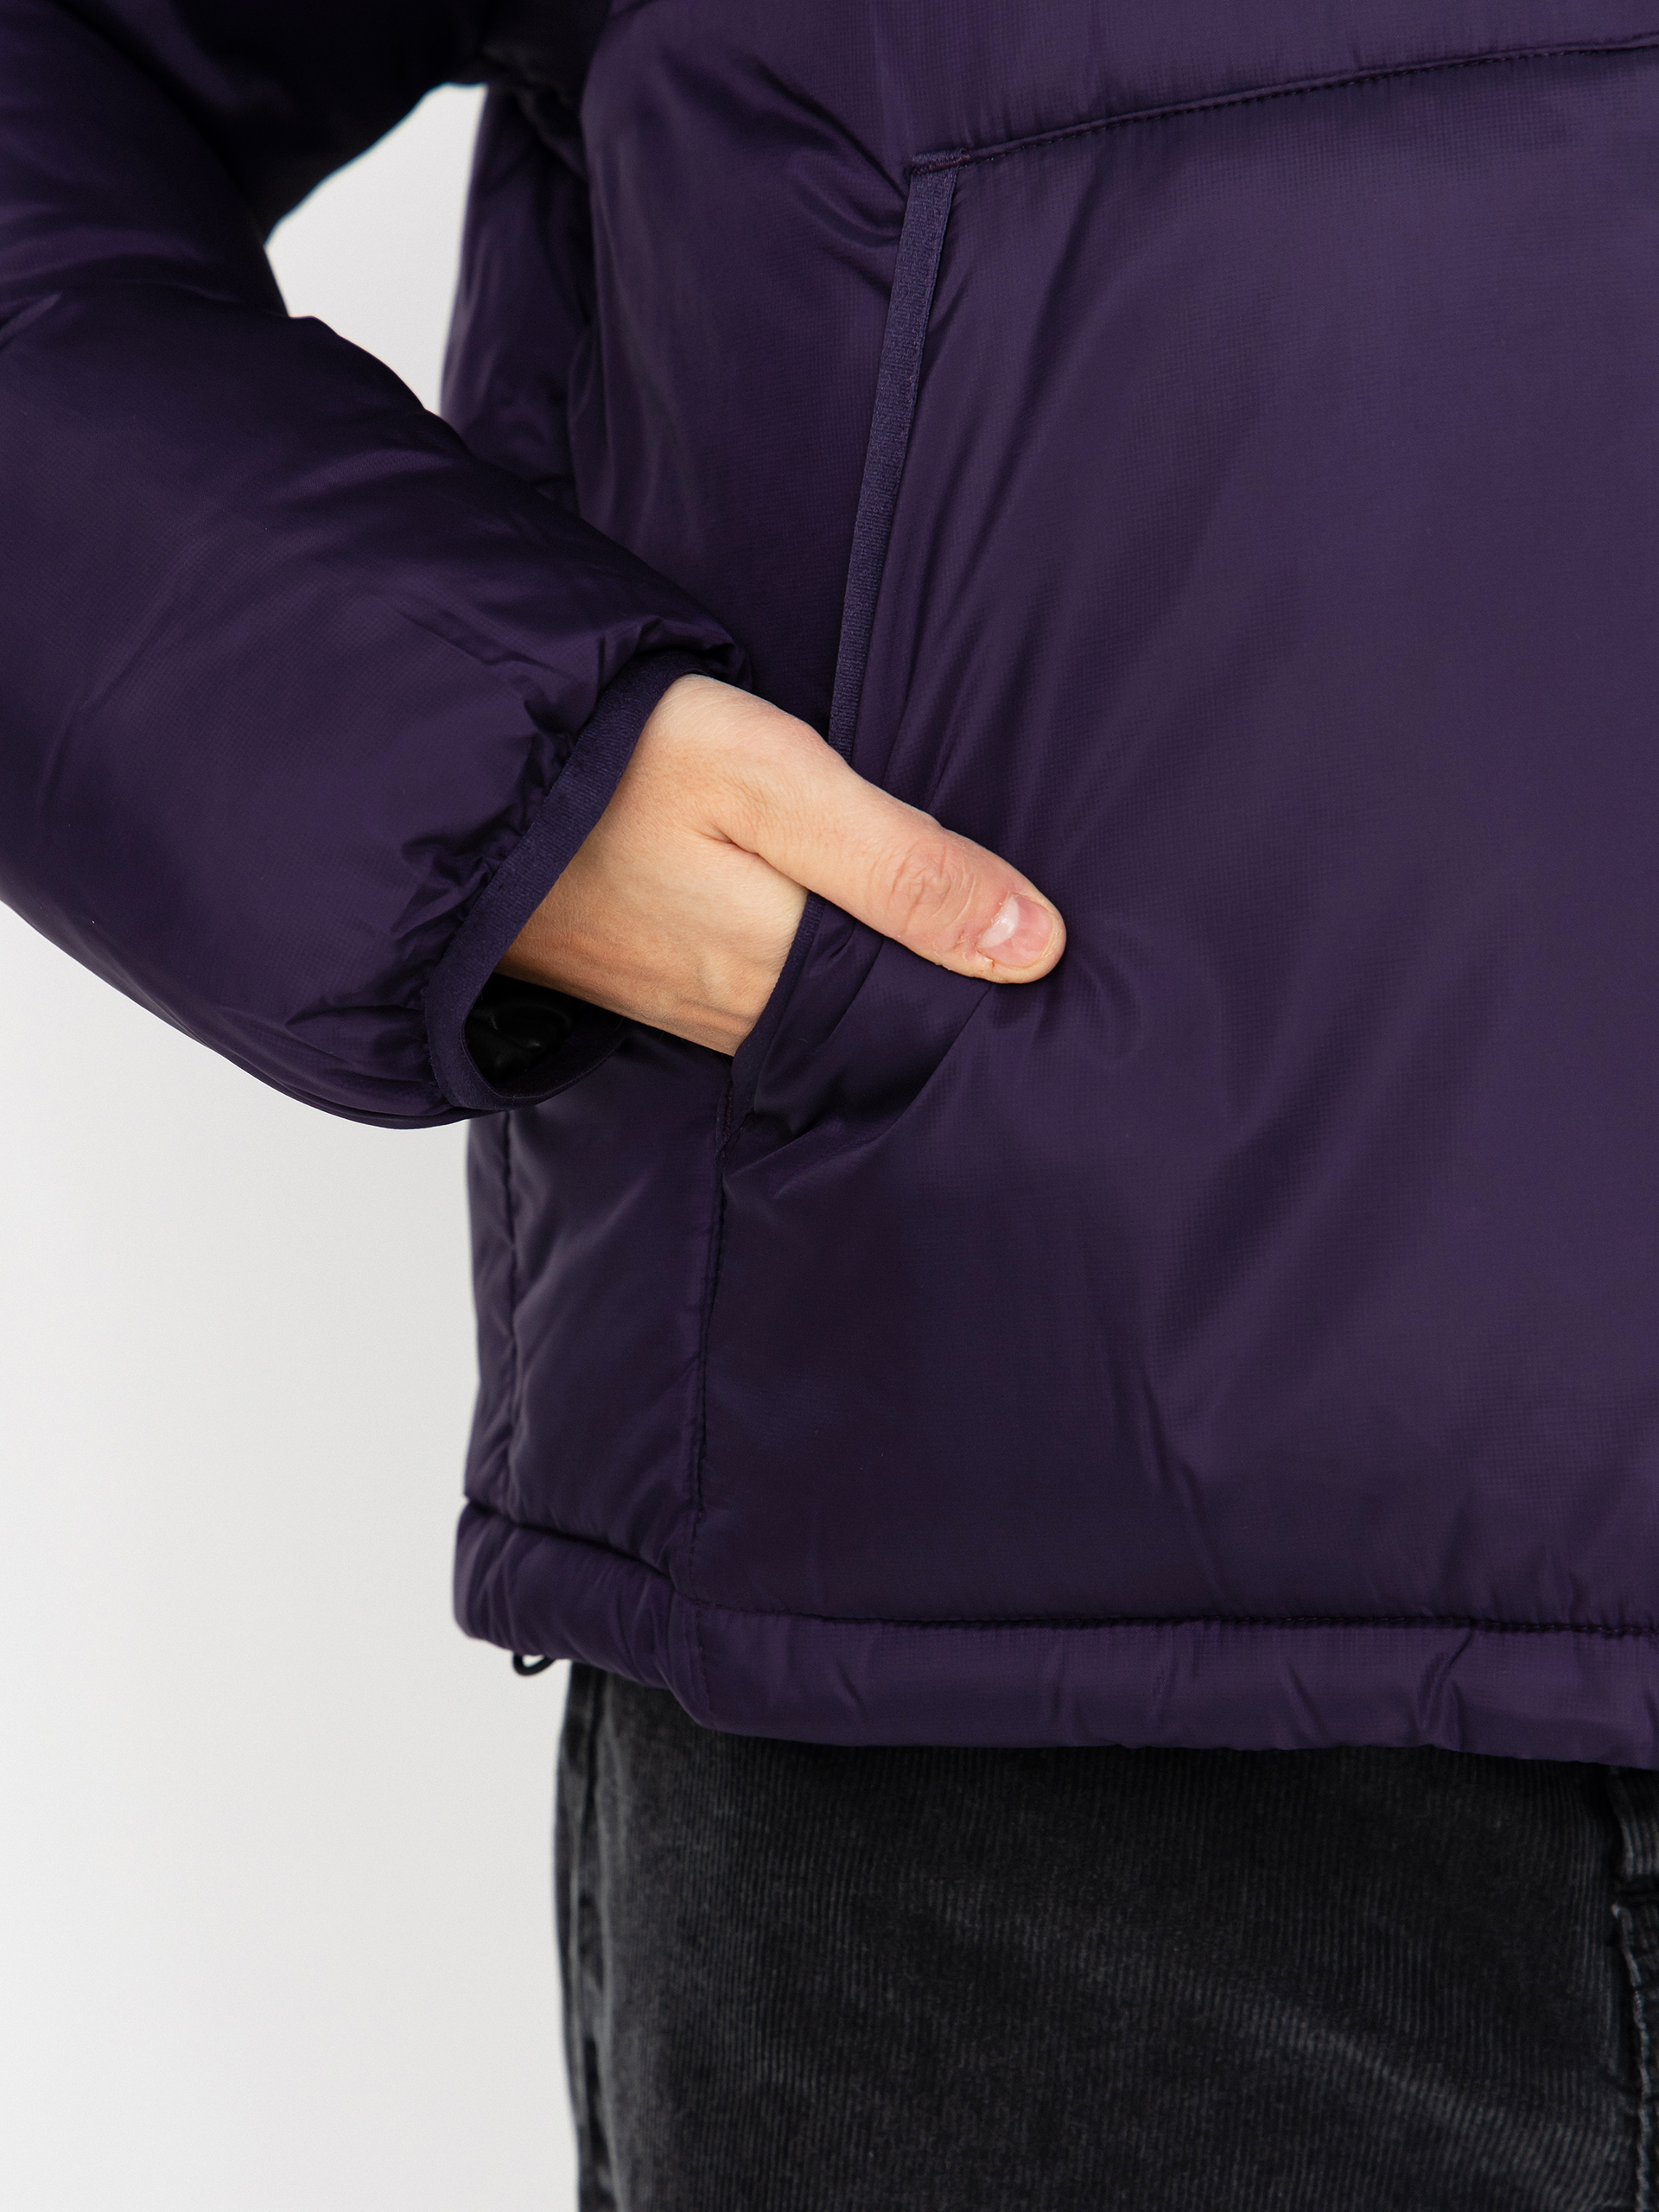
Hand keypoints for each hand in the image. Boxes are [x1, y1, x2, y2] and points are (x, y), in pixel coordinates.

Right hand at [498, 674, 1065, 1054]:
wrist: (456, 772)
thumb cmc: (615, 759)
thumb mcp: (773, 781)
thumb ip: (903, 863)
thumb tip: (1039, 947)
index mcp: (786, 971)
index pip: (925, 1015)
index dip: (996, 1006)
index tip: (1074, 994)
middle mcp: (741, 1012)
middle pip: (876, 1023)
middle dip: (949, 1007)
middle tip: (1045, 998)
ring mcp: (689, 1004)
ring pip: (822, 1015)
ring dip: (884, 991)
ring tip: (970, 971)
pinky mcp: (652, 981)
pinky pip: (763, 1002)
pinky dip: (815, 979)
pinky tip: (846, 945)